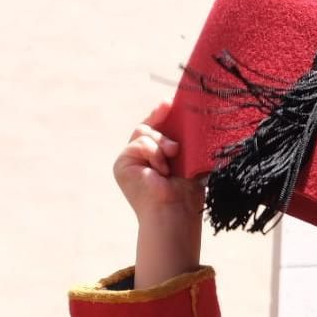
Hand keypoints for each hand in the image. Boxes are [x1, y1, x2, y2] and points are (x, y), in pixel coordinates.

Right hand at [113, 102, 200, 218]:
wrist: (176, 212)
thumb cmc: (187, 194)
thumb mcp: (189, 161)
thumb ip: (186, 143)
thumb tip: (195, 123)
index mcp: (156, 157)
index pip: (156, 129)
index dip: (160, 114)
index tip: (169, 104)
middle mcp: (140, 158)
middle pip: (146, 128)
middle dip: (162, 132)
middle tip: (176, 147)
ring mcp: (129, 161)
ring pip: (143, 133)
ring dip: (161, 145)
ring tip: (172, 159)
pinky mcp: (121, 165)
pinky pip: (138, 144)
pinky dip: (153, 154)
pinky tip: (160, 171)